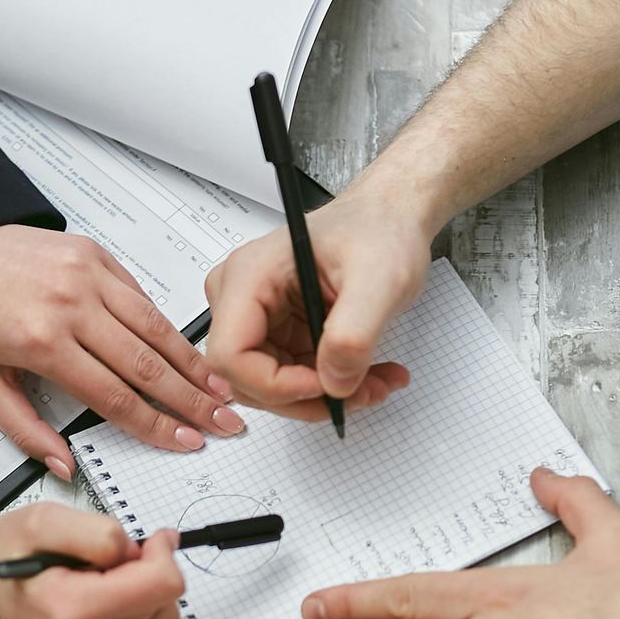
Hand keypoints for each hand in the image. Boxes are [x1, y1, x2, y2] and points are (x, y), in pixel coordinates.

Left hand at [0, 226, 244, 477]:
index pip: (115, 396)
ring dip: (192, 362)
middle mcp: (71, 304)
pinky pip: (140, 295)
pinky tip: (185, 349)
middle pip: (147, 364)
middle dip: (192, 400)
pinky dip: (165, 325)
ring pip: (155, 327)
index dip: (156, 425)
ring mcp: (88, 274)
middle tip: (223, 421)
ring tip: (219, 388)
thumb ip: (24, 429)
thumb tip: (62, 464)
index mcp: (42, 341)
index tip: (183, 440)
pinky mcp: (96, 254)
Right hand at [0, 503, 185, 618]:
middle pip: (165, 605)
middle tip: (105, 567)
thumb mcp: (41, 522)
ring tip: (95, 592)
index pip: (163, 584)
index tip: (145, 543)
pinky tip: (97, 618)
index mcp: (71, 611)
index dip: (160, 554)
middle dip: (145, 576)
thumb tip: (142, 551)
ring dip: (139, 602)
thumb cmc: (3, 568)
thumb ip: (99, 531)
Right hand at [203, 189, 426, 420]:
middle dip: (307, 397)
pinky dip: (330, 385)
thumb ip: (353, 334)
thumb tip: (333, 383)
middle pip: (246, 379)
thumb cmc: (379, 231)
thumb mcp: (380, 279)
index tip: (325, 385)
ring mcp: (258, 317)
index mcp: (250, 275)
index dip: (274, 384)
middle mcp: (242, 296)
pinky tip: (366, 373)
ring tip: (373, 382)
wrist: (390, 221)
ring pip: (271, 386)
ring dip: (324, 395)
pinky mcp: (278, 331)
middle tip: (361, 392)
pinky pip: (291, 378)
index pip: (229, 355)